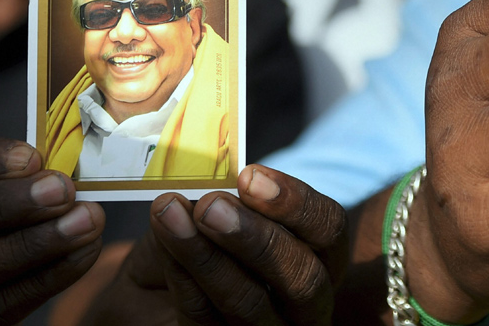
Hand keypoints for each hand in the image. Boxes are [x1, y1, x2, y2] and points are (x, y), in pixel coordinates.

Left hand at [82, 164, 346, 325]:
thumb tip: (205, 185)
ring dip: (207, 257)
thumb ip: (224, 199)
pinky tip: (163, 242)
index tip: (248, 176)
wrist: (159, 294)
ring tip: (171, 215)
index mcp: (320, 257)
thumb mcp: (220, 212)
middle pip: (303, 278)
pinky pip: (203, 320)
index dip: (295, 202)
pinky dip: (182, 278)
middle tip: (209, 205)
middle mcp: (307, 303)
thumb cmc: (202, 239)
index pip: (329, 229)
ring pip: (249, 305)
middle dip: (255, 239)